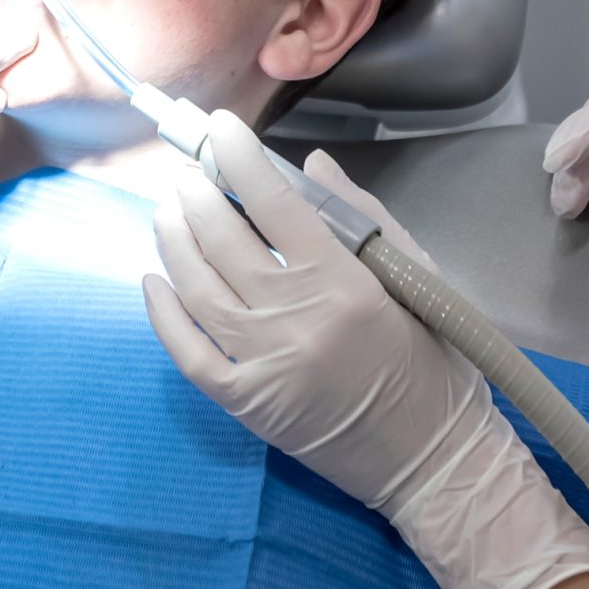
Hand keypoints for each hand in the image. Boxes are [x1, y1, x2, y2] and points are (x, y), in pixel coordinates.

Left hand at [147, 113, 588, 588]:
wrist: (435, 460)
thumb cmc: (435, 363)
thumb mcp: (418, 277)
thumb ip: (363, 217)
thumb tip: (311, 165)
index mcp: (343, 281)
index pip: (275, 202)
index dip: (240, 158)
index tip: (220, 128)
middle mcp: (295, 317)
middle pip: (225, 240)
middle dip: (197, 194)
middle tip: (186, 170)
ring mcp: (264, 363)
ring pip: (198, 287)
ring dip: (175, 241)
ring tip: (168, 209)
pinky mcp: (246, 403)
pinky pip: (188, 351)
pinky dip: (164, 313)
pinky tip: (154, 279)